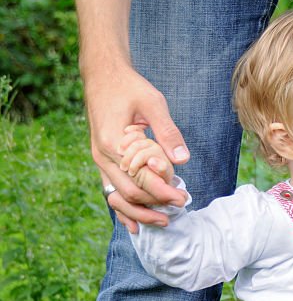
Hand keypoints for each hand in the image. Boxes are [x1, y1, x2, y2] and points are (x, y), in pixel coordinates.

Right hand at [84, 60, 190, 232]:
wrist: (102, 76)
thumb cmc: (129, 87)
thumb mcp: (152, 102)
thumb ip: (167, 131)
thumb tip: (182, 158)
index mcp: (113, 143)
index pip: (141, 179)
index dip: (163, 192)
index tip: (183, 198)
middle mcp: (102, 156)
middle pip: (129, 194)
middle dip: (155, 206)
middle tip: (180, 208)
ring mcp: (100, 161)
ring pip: (118, 198)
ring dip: (140, 213)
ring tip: (163, 221)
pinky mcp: (102, 162)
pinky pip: (112, 191)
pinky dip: (124, 209)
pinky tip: (136, 224)